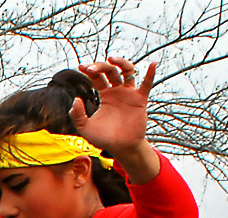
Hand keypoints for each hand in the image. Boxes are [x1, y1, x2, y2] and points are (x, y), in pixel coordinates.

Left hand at [73, 57, 159, 182]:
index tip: (81, 67)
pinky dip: (150, 74)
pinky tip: (152, 64)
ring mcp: (129, 94)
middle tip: (92, 68)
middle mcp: (118, 91)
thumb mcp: (85, 128)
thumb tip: (75, 99)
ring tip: (112, 58)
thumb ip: (77, 115)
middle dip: (101, 66)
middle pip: (111, 71)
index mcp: (105, 95)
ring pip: (127, 71)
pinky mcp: (140, 100)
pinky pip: (147, 85)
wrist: (121, 148)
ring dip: (121, 63)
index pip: (97, 77)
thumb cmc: (104, 138)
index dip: (90, 70)